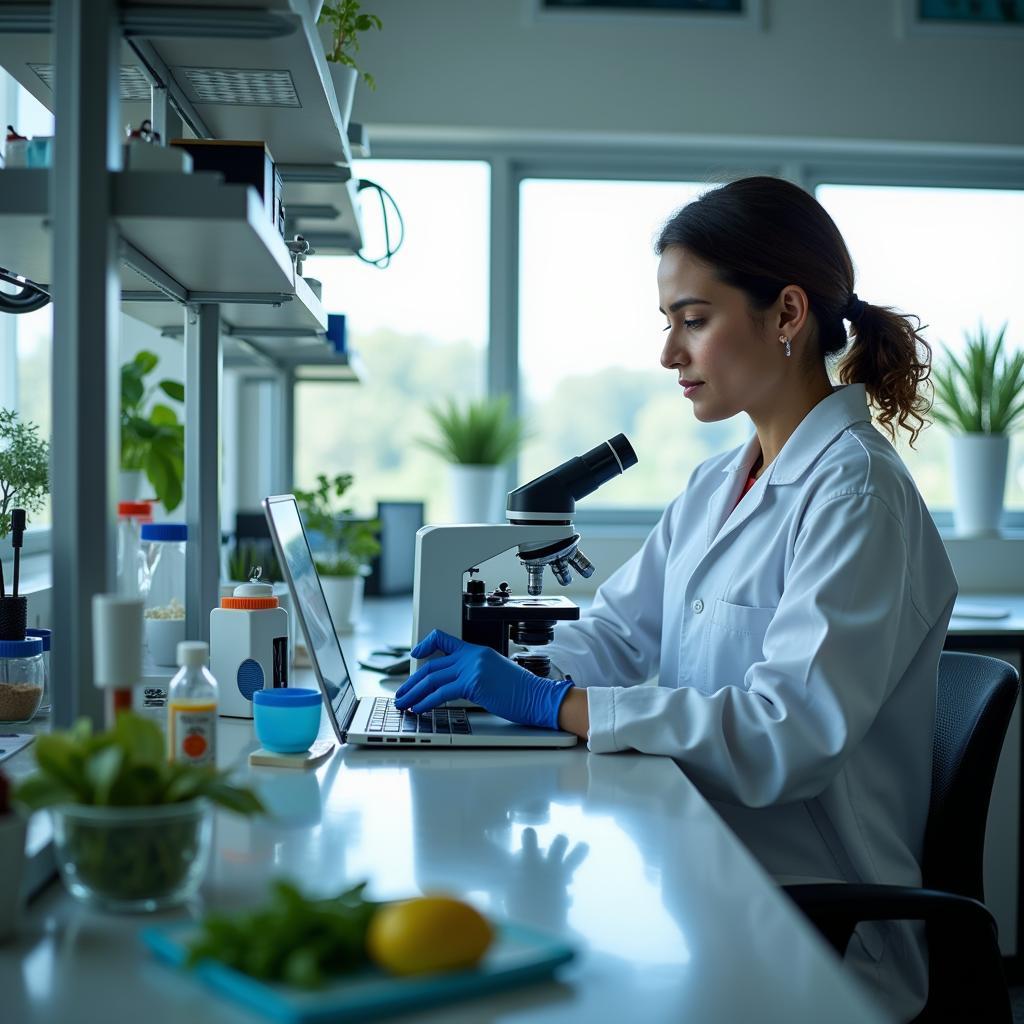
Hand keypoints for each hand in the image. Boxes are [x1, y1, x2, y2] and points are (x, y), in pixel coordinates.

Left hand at [394, 630, 573, 729]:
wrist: (539, 697)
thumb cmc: (522, 691)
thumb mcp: (495, 673)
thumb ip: (474, 674)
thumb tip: (454, 686)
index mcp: (477, 651)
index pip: (444, 639)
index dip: (425, 645)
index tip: (415, 654)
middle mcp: (472, 656)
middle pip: (432, 666)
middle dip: (412, 682)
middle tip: (401, 693)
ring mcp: (472, 668)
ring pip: (433, 679)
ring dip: (414, 694)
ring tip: (404, 704)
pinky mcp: (473, 683)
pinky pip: (442, 693)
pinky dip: (426, 701)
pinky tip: (419, 708)